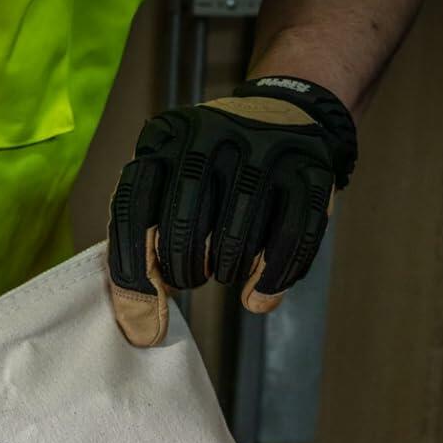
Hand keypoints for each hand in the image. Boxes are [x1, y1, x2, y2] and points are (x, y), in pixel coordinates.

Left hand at [107, 77, 356, 345]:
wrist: (286, 112)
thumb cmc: (212, 175)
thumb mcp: (168, 191)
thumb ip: (146, 248)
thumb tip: (139, 329)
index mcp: (162, 141)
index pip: (131, 212)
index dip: (132, 273)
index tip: (143, 312)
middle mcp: (209, 137)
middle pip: (183, 227)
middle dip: (184, 272)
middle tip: (193, 279)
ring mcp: (263, 148)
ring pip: (235, 237)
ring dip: (228, 273)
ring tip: (227, 274)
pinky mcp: (310, 167)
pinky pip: (290, 239)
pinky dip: (272, 278)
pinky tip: (259, 295)